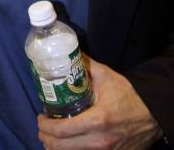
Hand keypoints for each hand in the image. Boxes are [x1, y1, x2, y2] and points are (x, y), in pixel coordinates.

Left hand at [38, 56, 162, 148]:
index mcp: (97, 120)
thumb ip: (84, 65)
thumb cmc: (128, 94)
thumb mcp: (106, 76)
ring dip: (56, 148)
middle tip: (42, 127)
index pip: (61, 131)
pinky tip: (67, 143)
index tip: (41, 117)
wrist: (152, 114)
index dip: (45, 126)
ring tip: (51, 136)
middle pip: (61, 148)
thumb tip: (65, 54)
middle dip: (46, 138)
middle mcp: (100, 141)